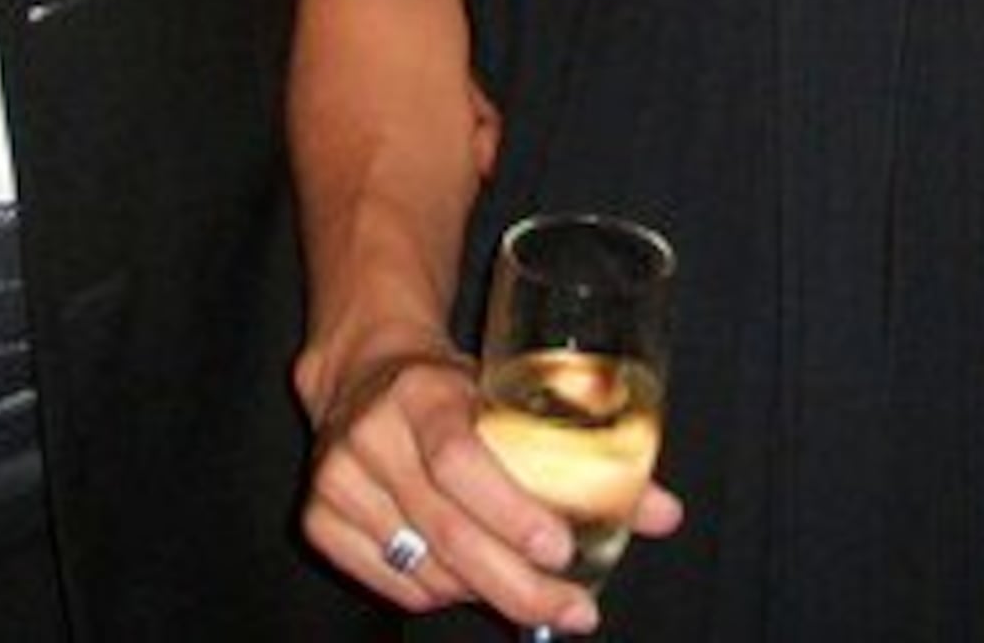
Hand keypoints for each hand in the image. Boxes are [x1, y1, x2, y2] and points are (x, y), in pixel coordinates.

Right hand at [299, 346, 682, 633]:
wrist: (363, 373)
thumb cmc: (453, 387)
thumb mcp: (511, 394)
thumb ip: (588, 454)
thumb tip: (666, 515)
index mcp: (421, 392)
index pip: (461, 458)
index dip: (512, 511)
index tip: (563, 551)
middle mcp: (369, 435)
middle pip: (447, 531)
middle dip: (519, 585)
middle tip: (574, 610)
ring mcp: (335, 480)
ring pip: (424, 569)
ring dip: (485, 592)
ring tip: (529, 591)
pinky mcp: (317, 518)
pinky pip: (393, 583)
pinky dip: (441, 593)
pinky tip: (468, 579)